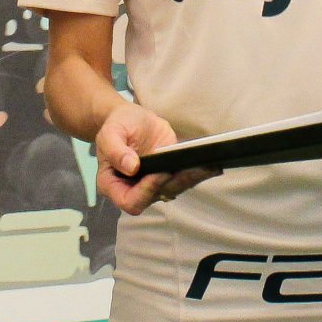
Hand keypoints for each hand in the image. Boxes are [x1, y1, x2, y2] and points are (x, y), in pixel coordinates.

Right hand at [93, 103, 218, 215]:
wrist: (130, 120)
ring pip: (173, 189)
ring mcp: (152, 184)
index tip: (160, 172)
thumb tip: (132, 167)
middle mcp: (134, 189)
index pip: (130, 201)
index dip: (146, 191)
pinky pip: (182, 179)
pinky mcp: (168, 175)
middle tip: (192, 168)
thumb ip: (114, 149)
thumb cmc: (117, 126)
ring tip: (208, 167)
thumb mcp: (110, 132)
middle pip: (156, 197)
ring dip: (190, 179)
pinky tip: (211, 165)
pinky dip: (196, 173)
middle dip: (175, 183)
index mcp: (113, 185)